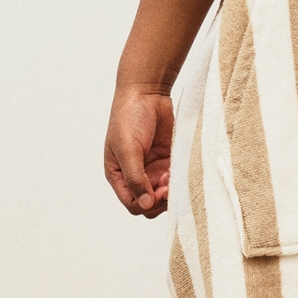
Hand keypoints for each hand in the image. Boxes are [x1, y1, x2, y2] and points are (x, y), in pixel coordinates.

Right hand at [105, 85, 174, 217]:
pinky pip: (175, 178)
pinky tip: (178, 168)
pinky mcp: (167, 160)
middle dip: (159, 199)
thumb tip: (144, 204)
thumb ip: (135, 177)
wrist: (147, 93)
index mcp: (118, 174)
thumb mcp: (127, 149)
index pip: (131, 203)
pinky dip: (179, 178)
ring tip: (172, 174)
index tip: (157, 191)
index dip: (145, 203)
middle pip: (149, 203)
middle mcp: (135, 174)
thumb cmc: (129, 117)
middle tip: (168, 184)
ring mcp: (152, 168)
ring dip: (170, 190)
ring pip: (164, 193)